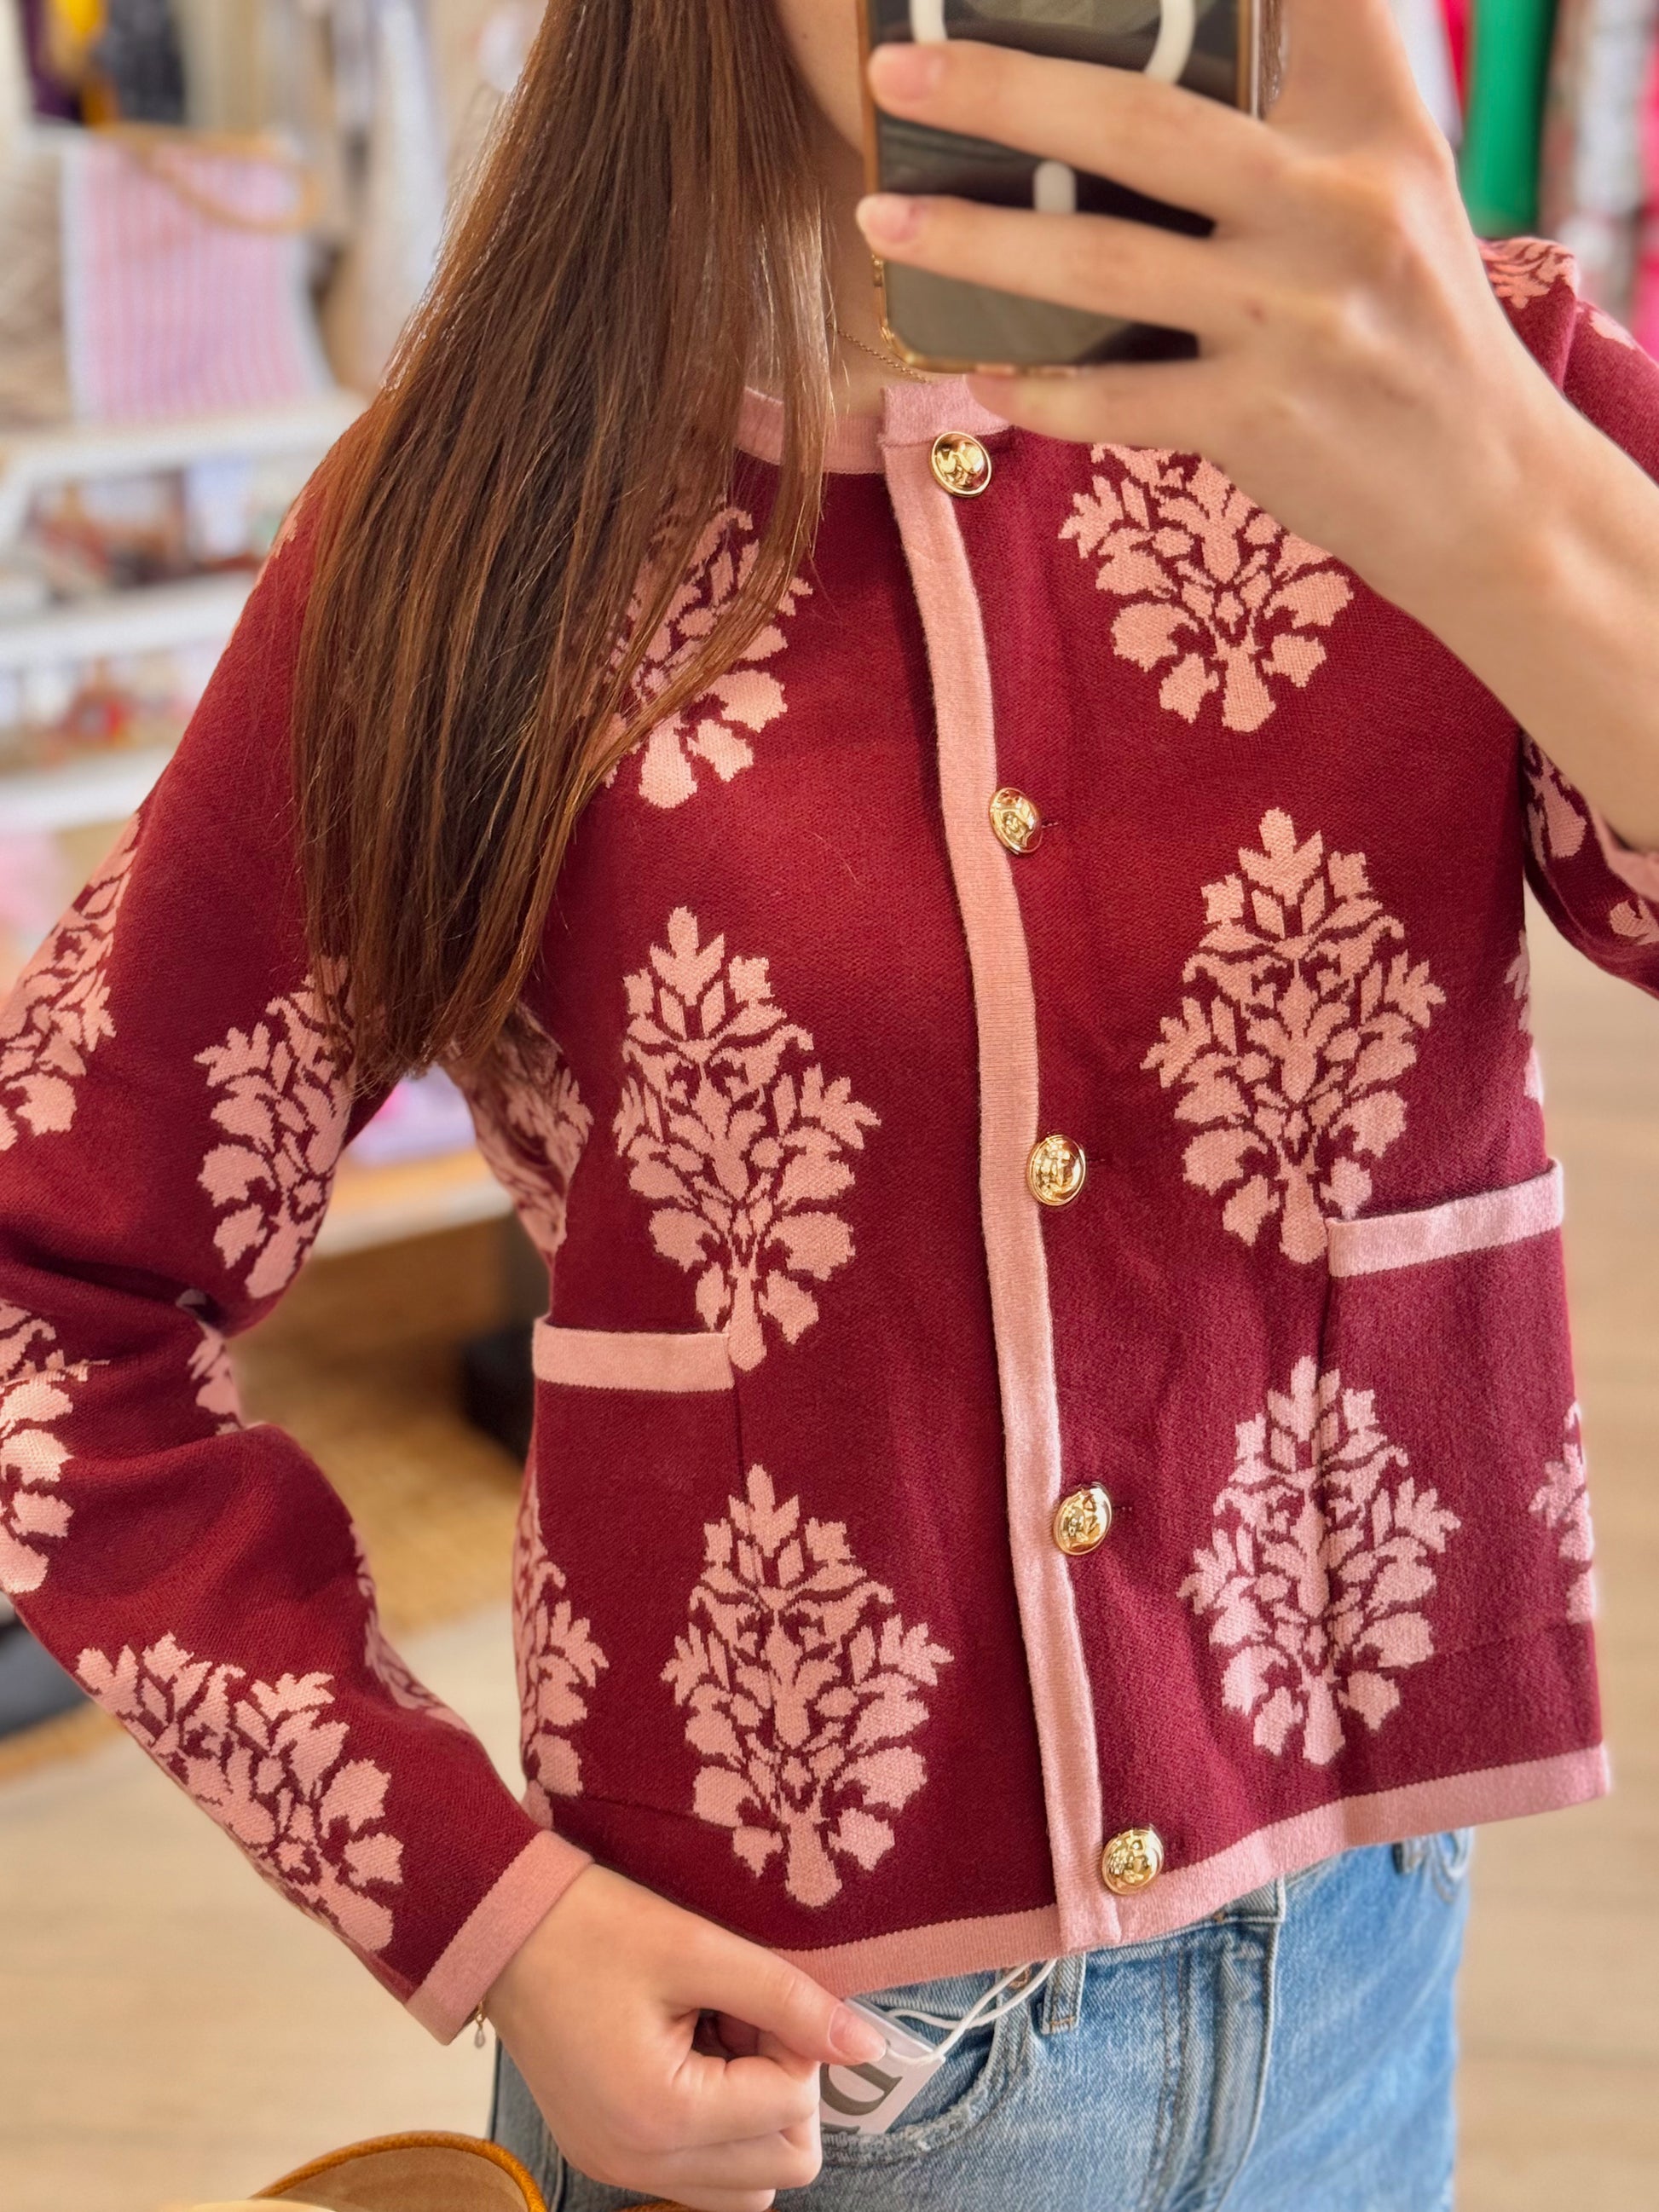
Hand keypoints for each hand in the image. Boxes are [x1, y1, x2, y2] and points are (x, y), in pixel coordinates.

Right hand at [483, 1863, 886, 2211]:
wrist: (499, 1930)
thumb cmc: (593, 1927)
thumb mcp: (698, 1947)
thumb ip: (789, 1998)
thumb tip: (869, 2046)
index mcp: (664, 2115)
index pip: (795, 2108)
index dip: (795, 2041)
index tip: (754, 1992)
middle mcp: (640, 2164)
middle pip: (784, 2167)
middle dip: (783, 2086)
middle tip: (743, 2016)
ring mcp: (620, 2169)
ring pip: (747, 2186)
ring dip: (754, 2116)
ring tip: (715, 2037)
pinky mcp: (607, 2157)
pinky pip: (699, 2176)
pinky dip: (717, 2129)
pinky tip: (688, 2057)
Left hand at [856, 0, 1566, 623]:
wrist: (1486, 490)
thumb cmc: (1409, 322)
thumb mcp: (1393, 182)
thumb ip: (1311, 98)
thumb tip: (1174, 47)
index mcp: (1368, 129)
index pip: (1289, 5)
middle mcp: (1336, 208)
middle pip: (1145, 125)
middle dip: (1007, 89)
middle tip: (896, 72)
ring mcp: (1295, 321)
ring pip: (1105, 266)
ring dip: (977, 243)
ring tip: (884, 219)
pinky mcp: (1261, 421)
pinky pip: (1119, 400)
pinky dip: (1041, 392)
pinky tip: (981, 376)